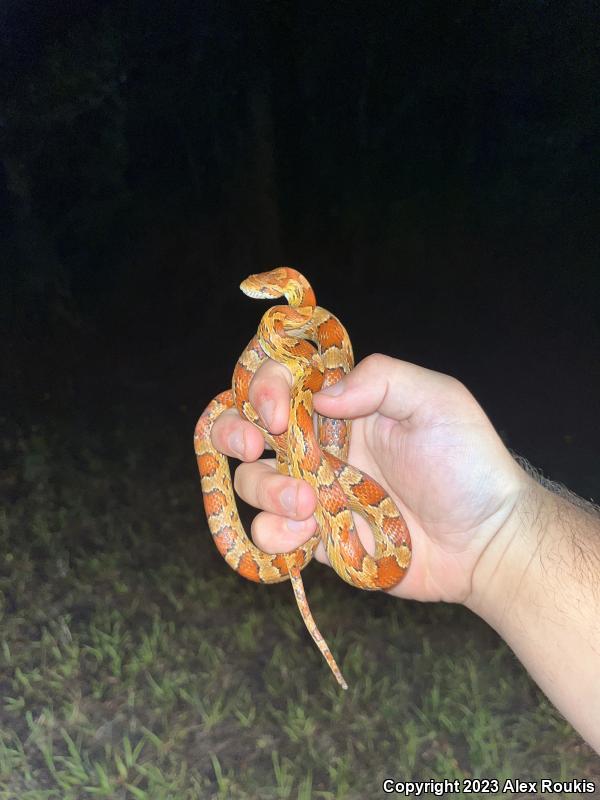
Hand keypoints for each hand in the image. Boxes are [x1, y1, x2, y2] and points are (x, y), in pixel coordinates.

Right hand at [209, 353, 526, 604]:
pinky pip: (270, 533)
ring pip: (251, 482)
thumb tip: (319, 395)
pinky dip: (275, 532)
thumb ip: (380, 378)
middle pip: (246, 427)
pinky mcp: (316, 536)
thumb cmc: (467, 463)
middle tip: (255, 447)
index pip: (281, 381)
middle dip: (232, 431)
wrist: (484, 540)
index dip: (264, 388)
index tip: (278, 414)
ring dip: (266, 489)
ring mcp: (314, 491)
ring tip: (310, 503)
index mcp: (343, 404)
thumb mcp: (437, 400)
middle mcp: (319, 443)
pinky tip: (308, 535)